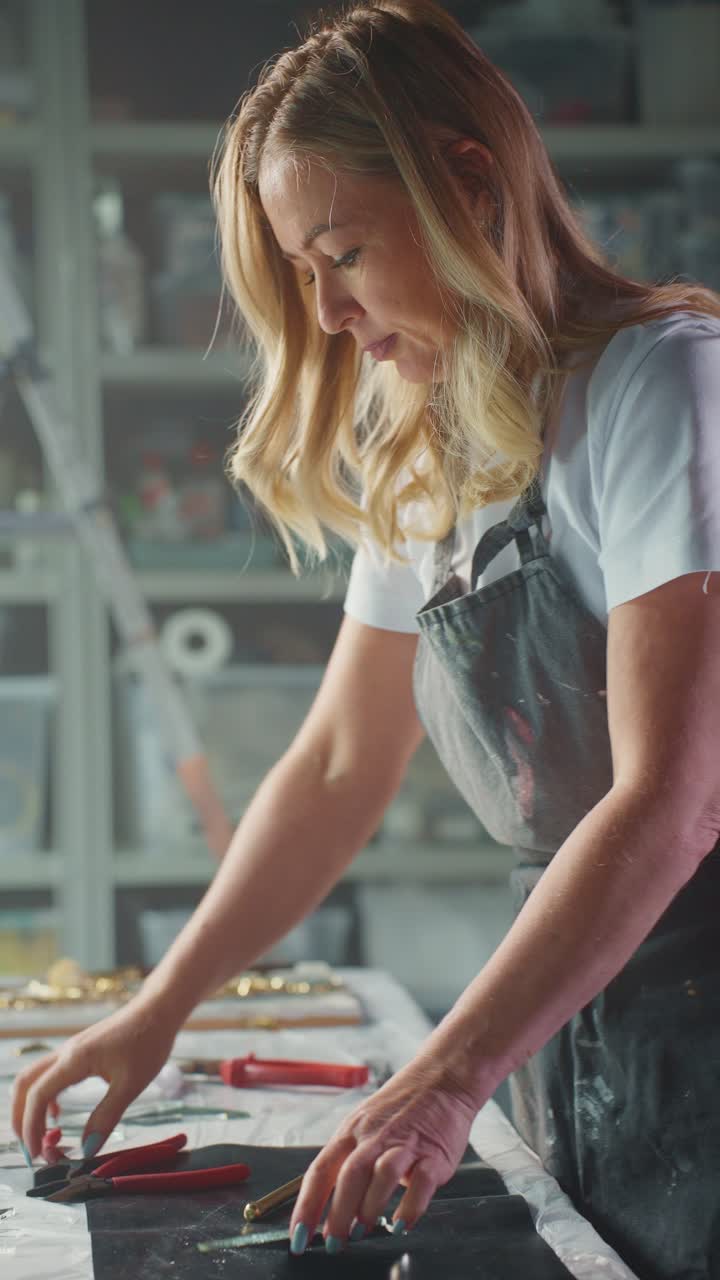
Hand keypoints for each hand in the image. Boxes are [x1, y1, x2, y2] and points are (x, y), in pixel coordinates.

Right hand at [11, 995, 177, 1160]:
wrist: (158, 1009)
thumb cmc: (148, 1041)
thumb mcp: (131, 1085)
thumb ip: (106, 1117)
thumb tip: (87, 1149)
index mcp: (75, 1059)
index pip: (37, 1096)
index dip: (32, 1128)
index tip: (37, 1155)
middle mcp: (66, 1052)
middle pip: (24, 1085)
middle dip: (21, 1119)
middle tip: (33, 1149)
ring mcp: (71, 1049)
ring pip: (34, 1078)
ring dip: (31, 1107)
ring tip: (43, 1136)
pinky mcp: (79, 1051)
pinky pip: (49, 1074)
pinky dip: (45, 1096)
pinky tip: (58, 1113)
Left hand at [288, 1052, 479, 1254]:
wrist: (442, 1078)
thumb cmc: (400, 1108)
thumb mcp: (363, 1125)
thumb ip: (349, 1162)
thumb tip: (328, 1209)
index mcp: (351, 1131)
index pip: (320, 1170)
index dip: (307, 1206)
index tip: (299, 1237)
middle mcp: (374, 1136)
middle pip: (350, 1175)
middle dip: (338, 1214)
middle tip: (334, 1243)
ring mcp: (405, 1144)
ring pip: (382, 1174)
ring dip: (369, 1207)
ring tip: (363, 1232)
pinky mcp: (434, 1153)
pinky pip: (421, 1182)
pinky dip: (409, 1207)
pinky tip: (400, 1223)